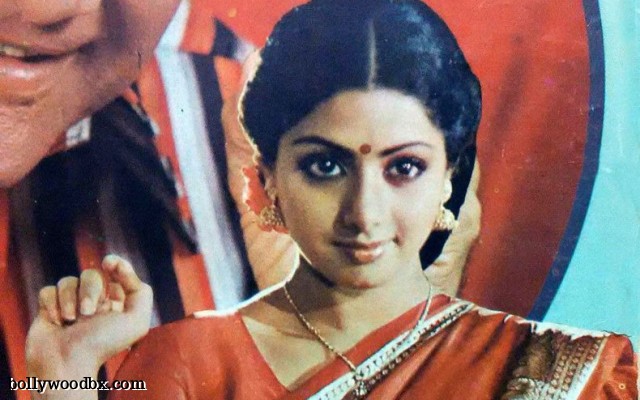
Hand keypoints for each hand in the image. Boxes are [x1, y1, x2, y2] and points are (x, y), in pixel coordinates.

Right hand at [26, 255, 152, 382]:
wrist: (66, 364)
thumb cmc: (102, 344)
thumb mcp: (136, 320)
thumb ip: (140, 291)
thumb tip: (121, 267)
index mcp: (117, 303)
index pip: (117, 272)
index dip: (115, 264)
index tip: (109, 263)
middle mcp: (95, 303)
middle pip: (92, 275)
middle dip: (90, 290)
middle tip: (88, 313)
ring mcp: (71, 305)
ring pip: (68, 281)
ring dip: (70, 300)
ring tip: (71, 321)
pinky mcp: (49, 309)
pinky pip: (48, 291)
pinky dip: (52, 305)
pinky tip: (57, 323)